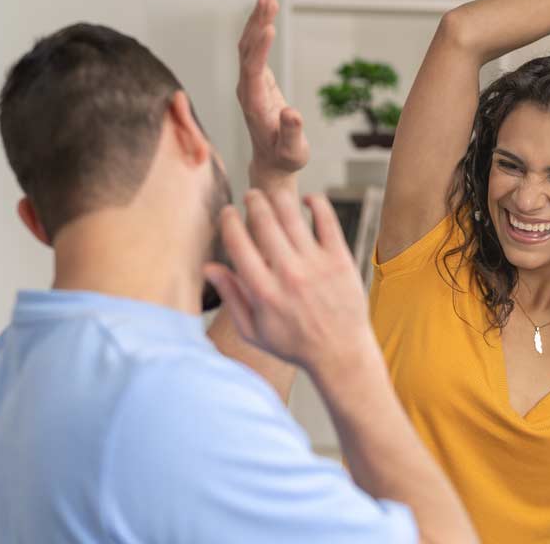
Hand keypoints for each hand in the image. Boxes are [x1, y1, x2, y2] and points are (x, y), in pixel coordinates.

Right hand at [204, 190, 371, 374]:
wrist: (340, 354)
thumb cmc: (293, 344)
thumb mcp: (253, 331)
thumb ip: (231, 296)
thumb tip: (209, 267)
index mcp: (263, 292)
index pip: (238, 243)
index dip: (229, 221)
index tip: (228, 213)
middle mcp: (288, 274)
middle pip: (264, 222)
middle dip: (253, 201)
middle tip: (250, 195)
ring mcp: (316, 265)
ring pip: (292, 216)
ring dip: (278, 198)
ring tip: (272, 194)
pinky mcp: (340, 259)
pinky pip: (327, 220)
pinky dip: (317, 203)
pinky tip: (308, 200)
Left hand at [237, 0, 309, 178]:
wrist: (271, 163)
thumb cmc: (285, 157)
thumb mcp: (293, 152)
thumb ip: (292, 133)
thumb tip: (292, 112)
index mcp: (254, 106)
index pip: (253, 72)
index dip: (260, 50)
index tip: (268, 28)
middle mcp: (246, 91)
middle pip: (246, 52)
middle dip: (257, 25)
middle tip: (269, 0)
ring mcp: (248, 84)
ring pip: (247, 47)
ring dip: (256, 22)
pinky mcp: (255, 79)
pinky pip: (253, 50)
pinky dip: (259, 31)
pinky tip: (266, 14)